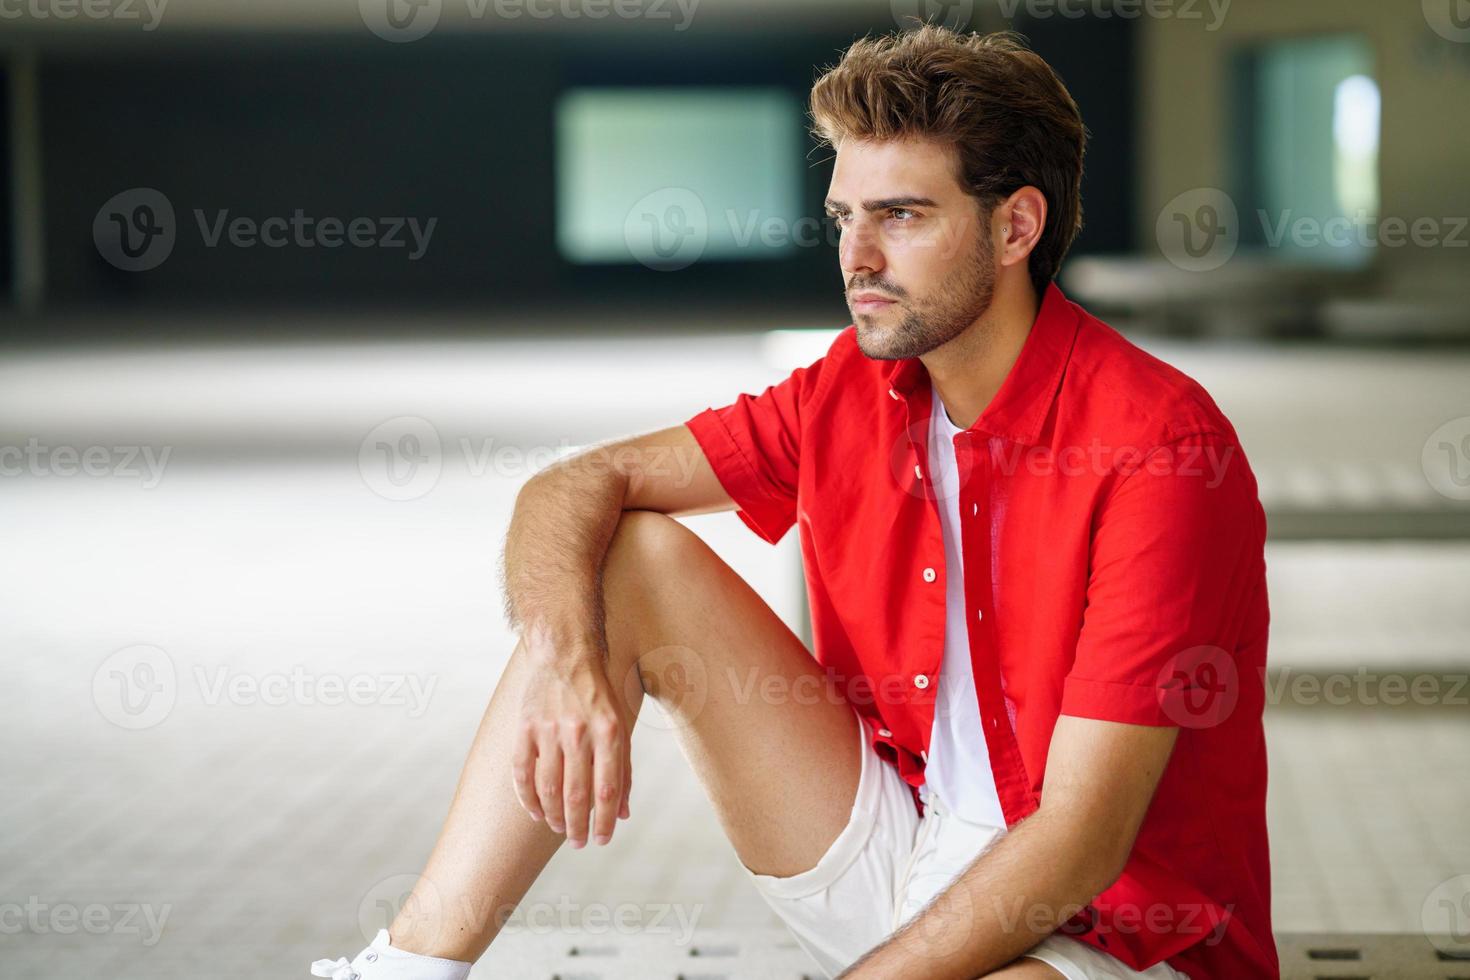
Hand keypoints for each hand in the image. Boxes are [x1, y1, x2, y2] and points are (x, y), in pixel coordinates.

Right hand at [511, 639, 631, 847]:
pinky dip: (527, 798)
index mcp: (609, 731)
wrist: (564, 654)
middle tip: (579, 843)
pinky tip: (535, 812)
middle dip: (578, 826)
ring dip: (553, 816)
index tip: (602, 840)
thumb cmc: (598, 694)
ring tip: (560, 829)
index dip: (603, 821)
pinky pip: (521, 773)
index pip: (606, 789)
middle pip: (576, 794)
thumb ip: (624, 770)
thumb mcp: (621, 726)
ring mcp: (548, 730)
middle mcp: (578, 732)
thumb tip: (622, 814)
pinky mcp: (524, 728)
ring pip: (547, 788)